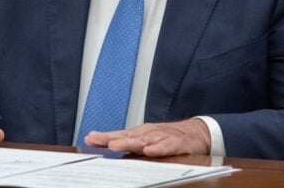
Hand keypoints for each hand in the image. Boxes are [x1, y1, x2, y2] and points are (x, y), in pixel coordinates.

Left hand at [81, 118, 211, 156]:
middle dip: (111, 138)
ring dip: (129, 142)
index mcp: (139, 134)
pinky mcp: (175, 143)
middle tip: (96, 139)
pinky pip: (165, 146)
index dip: (103, 137)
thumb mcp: (145, 140)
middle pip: (126, 136)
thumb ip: (126, 143)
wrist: (195, 133)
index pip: (118, 135)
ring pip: (143, 140)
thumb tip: (104, 145)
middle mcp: (147, 133)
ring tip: (116, 145)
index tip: (88, 139)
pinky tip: (149, 150)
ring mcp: (161, 137)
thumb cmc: (167, 136)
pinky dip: (157, 148)